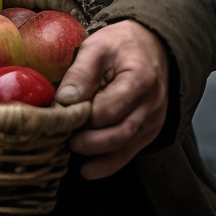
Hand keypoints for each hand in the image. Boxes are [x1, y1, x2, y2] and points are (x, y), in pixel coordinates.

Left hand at [55, 19, 169, 179]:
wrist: (152, 46)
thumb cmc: (122, 45)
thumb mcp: (98, 46)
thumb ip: (81, 72)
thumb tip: (64, 100)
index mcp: (140, 80)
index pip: (109, 108)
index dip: (83, 114)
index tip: (61, 113)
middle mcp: (151, 105)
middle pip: (119, 132)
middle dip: (89, 140)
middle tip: (64, 137)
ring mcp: (153, 120)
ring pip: (125, 146)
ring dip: (97, 154)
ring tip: (72, 150)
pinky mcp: (149, 130)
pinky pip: (131, 151)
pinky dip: (110, 163)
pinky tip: (89, 169)